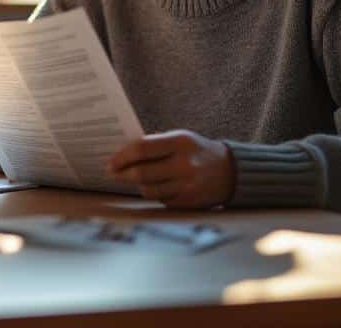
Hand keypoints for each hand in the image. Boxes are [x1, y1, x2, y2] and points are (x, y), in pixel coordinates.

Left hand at [108, 129, 234, 208]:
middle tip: (113, 173)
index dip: (122, 157)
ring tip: (134, 179)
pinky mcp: (188, 202)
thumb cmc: (196, 151)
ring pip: (148, 190)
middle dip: (123, 174)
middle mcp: (184, 165)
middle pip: (142, 174)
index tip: (111, 162)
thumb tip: (122, 155)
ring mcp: (187, 186)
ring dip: (137, 185)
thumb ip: (155, 144)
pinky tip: (154, 186)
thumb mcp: (180, 138)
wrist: (230, 171)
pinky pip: (160, 200)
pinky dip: (154, 193)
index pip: (142, 149)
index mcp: (180, 142)